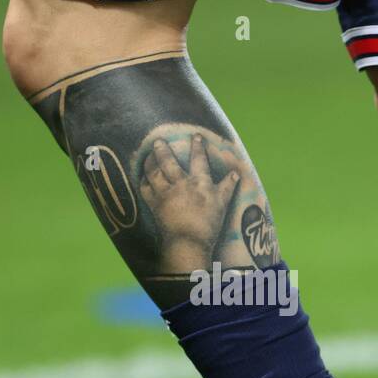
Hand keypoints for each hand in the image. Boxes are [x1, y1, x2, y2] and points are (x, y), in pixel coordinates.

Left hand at [139, 134, 239, 272]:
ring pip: (154, 173)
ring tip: (147, 155)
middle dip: (163, 150)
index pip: (199, 160)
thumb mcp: (222, 204)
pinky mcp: (155, 205)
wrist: (188, 242)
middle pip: (169, 162)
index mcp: (199, 182)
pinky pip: (145, 190)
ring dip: (150, 162)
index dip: (197, 147)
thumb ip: (227, 186)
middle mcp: (180, 184)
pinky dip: (143, 182)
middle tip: (157, 140)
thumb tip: (236, 173)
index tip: (195, 136)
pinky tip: (142, 177)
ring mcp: (165, 194)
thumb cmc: (208, 224)